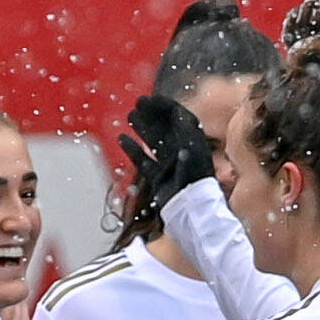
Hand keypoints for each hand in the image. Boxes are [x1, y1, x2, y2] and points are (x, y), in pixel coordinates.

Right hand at [118, 92, 212, 217]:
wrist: (192, 220)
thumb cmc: (197, 196)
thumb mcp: (195, 178)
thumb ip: (189, 164)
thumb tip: (184, 151)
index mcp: (193, 145)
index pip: (179, 118)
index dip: (164, 106)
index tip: (148, 99)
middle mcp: (182, 152)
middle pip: (166, 127)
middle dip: (152, 114)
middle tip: (138, 103)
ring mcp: (169, 165)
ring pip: (154, 142)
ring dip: (143, 128)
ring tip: (130, 116)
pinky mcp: (159, 179)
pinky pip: (144, 161)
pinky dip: (134, 150)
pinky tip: (123, 139)